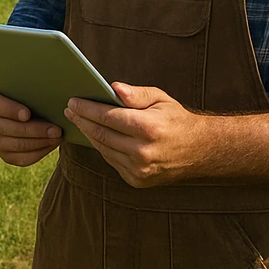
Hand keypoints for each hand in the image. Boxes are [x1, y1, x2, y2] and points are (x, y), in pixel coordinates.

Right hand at [0, 89, 61, 166]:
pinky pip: (21, 158)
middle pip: (3, 128)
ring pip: (15, 144)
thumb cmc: (31, 97)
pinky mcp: (5, 156)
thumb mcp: (28, 90)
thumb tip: (45, 90)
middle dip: (31, 130)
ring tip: (57, 136)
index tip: (27, 114)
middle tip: (55, 129)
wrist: (35, 114)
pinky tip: (52, 143)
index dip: (8, 109)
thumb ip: (30, 90)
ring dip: (39, 141)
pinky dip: (40, 151)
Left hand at [64, 82, 205, 186]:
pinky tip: (95, 135)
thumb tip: (113, 88)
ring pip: (104, 149)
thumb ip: (136, 94)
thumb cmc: (176, 120)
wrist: (200, 151)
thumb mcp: (160, 99)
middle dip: (82, 120)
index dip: (86, 108)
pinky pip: (111, 160)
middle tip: (69, 109)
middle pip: (101, 134)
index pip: (107, 117)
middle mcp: (142, 151)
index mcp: (148, 128)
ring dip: (88, 134)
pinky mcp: (137, 180)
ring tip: (78, 120)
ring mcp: (139, 169)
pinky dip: (102, 147)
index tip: (72, 101)